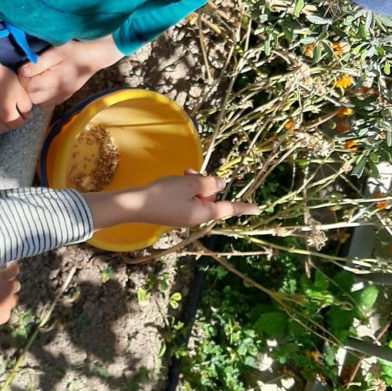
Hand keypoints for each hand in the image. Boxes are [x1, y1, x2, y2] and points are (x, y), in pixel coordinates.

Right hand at [0, 43, 33, 138]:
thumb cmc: (2, 78)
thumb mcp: (21, 90)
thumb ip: (26, 106)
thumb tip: (26, 116)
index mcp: (8, 116)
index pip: (18, 124)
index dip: (23, 118)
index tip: (23, 112)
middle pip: (5, 129)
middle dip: (10, 124)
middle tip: (11, 115)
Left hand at [17, 35, 123, 106]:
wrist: (94, 56)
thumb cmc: (75, 50)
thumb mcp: (56, 52)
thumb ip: (38, 63)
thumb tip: (23, 71)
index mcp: (55, 81)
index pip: (29, 87)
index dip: (23, 77)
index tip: (26, 66)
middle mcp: (58, 93)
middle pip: (33, 98)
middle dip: (28, 86)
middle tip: (30, 72)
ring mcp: (62, 96)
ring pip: (39, 102)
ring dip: (34, 92)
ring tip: (37, 78)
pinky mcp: (65, 97)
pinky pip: (48, 102)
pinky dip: (43, 96)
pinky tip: (45, 84)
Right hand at [83, 171, 258, 230]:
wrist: (134, 205)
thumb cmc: (163, 195)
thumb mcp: (189, 185)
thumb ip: (209, 184)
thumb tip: (221, 185)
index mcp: (203, 213)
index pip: (227, 208)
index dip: (243, 206)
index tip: (257, 209)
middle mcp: (195, 218)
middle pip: (211, 197)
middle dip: (204, 183)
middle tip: (189, 172)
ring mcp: (184, 216)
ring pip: (197, 196)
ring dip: (192, 183)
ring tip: (180, 174)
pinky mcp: (173, 213)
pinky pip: (186, 199)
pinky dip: (183, 189)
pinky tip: (173, 182)